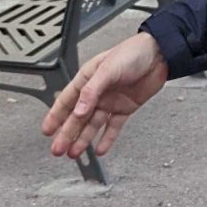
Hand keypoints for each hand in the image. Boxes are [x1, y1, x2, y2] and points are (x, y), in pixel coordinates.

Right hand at [42, 33, 168, 157]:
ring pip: (93, 125)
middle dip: (67, 134)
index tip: (47, 130)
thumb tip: (79, 111)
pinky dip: (107, 138)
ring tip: (74, 153)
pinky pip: (113, 126)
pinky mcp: (125, 108)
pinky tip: (100, 149)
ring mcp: (111, 101)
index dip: (56, 116)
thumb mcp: (107, 69)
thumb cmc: (133, 53)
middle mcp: (97, 92)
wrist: (159, 55)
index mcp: (88, 79)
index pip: (67, 101)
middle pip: (78, 117)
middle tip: (58, 149)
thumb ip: (91, 91)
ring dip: (83, 139)